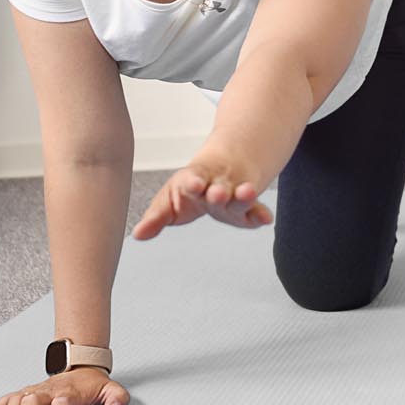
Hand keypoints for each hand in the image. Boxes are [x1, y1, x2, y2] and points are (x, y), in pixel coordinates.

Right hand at [0, 367, 128, 404]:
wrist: (82, 369)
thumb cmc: (94, 386)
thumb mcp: (112, 389)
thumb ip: (117, 399)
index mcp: (70, 392)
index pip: (63, 403)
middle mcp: (50, 390)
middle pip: (34, 400)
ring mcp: (36, 391)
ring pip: (19, 398)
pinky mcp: (27, 392)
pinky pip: (10, 397)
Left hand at [133, 157, 272, 239]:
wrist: (224, 168)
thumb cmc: (191, 188)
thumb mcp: (170, 199)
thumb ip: (156, 217)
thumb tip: (137, 235)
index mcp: (193, 182)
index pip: (192, 182)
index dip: (193, 183)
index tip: (194, 184)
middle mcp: (216, 186)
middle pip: (218, 188)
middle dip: (218, 191)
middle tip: (218, 193)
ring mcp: (234, 194)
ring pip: (240, 195)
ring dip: (244, 195)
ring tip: (248, 192)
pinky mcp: (249, 208)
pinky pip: (256, 210)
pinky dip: (261, 214)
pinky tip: (267, 219)